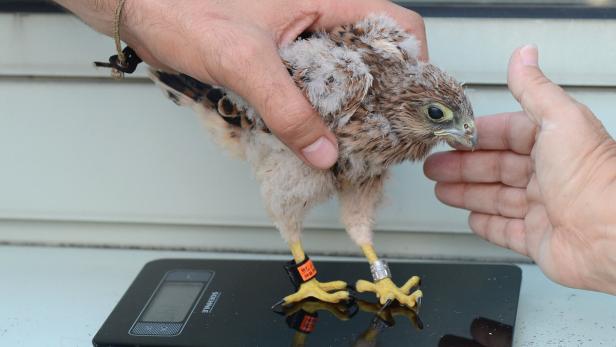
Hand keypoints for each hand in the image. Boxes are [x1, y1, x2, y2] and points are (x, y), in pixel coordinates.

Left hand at [54, 0, 426, 168]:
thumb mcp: (244, 62)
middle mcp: (324, 19)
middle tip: (384, 138)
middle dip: (385, 98)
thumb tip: (324, 152)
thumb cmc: (186, 14)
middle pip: (378, 58)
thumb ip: (286, 109)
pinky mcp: (288, 61)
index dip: (415, 62)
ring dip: (353, 111)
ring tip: (354, 146)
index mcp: (327, 0)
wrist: (146, 15)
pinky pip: (319, 89)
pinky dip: (324, 114)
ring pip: (349, 77)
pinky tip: (319, 138)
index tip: (411, 105)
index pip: (396, 24)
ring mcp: (306, 41)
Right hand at [424, 45, 615, 293]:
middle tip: (435, 167)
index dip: (477, 136)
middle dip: (462, 167)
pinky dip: (486, 224)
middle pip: (496, 168)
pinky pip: (506, 231)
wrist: (610, 238)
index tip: (451, 137)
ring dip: (467, 193)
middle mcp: (550, 176)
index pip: (508, 135)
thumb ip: (534, 90)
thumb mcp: (561, 121)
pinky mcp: (538, 240)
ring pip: (496, 198)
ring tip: (441, 190)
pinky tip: (472, 218)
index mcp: (555, 145)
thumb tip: (523, 55)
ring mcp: (543, 209)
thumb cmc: (593, 180)